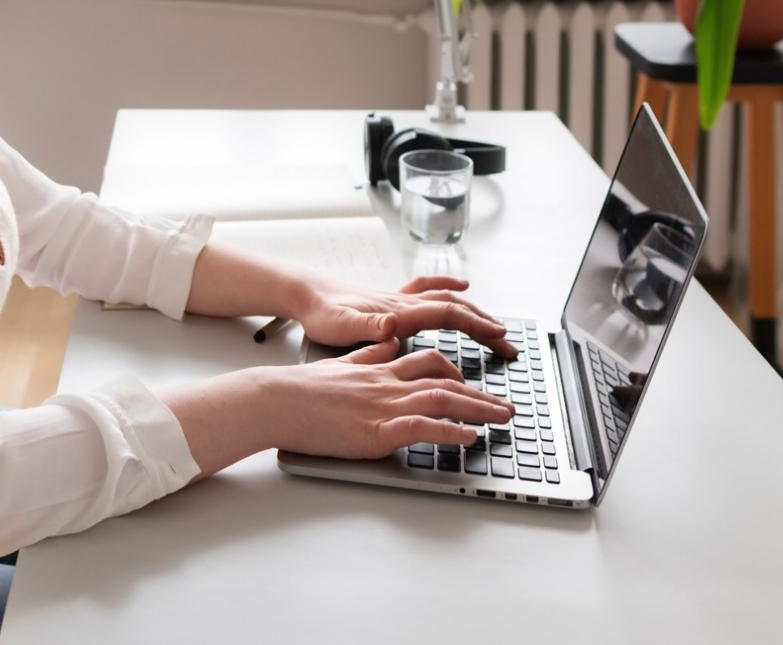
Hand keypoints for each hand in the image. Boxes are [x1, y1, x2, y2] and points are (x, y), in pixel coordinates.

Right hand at [268, 340, 515, 459]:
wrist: (276, 399)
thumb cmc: (300, 389)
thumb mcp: (338, 364)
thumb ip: (366, 356)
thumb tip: (386, 344)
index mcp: (378, 369)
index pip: (427, 362)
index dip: (454, 372)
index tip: (471, 382)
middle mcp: (387, 383)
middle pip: (446, 381)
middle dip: (481, 395)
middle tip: (506, 407)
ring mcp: (384, 405)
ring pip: (443, 399)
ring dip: (478, 410)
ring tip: (502, 419)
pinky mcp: (376, 429)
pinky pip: (422, 427)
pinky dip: (449, 431)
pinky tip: (468, 438)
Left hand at [288, 274, 517, 358]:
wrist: (304, 294)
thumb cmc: (320, 314)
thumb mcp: (339, 327)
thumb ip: (366, 328)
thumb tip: (391, 327)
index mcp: (398, 312)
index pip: (448, 316)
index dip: (477, 326)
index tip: (501, 338)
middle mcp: (403, 302)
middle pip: (455, 308)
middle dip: (485, 325)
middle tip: (509, 344)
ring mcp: (398, 299)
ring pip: (445, 300)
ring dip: (473, 311)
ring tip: (494, 324)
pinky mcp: (389, 301)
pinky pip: (426, 290)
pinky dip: (446, 287)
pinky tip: (458, 288)